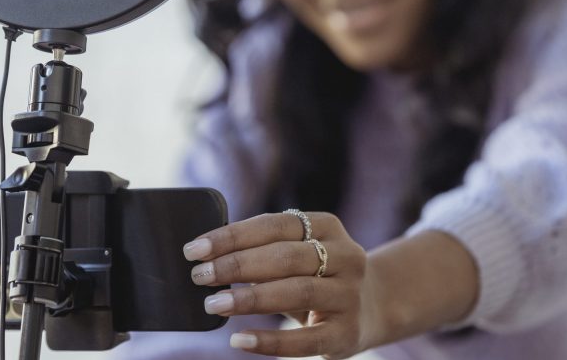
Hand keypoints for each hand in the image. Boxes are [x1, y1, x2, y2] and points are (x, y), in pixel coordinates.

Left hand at [182, 212, 379, 358]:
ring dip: (249, 298)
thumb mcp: (299, 252)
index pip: (274, 225)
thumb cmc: (316, 274)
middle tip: (200, 276)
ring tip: (214, 304)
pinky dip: (269, 341)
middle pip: (285, 256)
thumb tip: (206, 256)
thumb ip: (263, 249)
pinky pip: (305, 339)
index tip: (195, 249)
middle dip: (236, 265)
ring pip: (296, 291)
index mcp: (327, 226)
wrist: (371, 306)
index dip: (232, 236)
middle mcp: (345, 256)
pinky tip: (239, 340)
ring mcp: (349, 295)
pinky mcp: (347, 333)